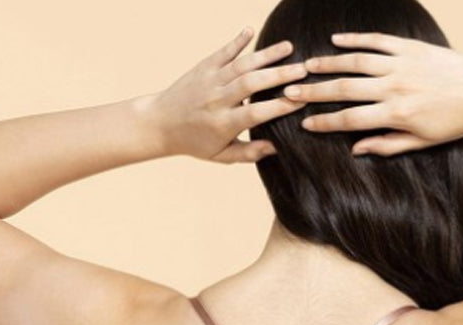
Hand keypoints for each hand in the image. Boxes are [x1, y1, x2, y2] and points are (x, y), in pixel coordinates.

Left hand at [144, 26, 308, 161]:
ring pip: (241, 64)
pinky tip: (251, 30)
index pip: (256, 113)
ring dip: (266, 54)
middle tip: (303, 69)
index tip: (301, 99)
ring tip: (289, 47)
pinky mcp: (203, 67)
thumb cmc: (194, 142)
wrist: (160, 123)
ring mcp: (210, 80)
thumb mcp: (220, 156)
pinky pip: (223, 51)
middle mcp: (217, 100)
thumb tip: (275, 148)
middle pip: (252, 84)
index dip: (279, 106)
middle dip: (278, 75)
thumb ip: (248, 153)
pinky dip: (237, 40)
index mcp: (223, 124)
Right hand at [283, 30, 462, 154]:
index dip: (323, 123)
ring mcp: (402, 64)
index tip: (303, 123)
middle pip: (344, 90)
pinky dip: (355, 41)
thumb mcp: (421, 142)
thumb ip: (386, 145)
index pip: (349, 120)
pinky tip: (336, 42)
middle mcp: (395, 87)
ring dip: (328, 63)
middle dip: (314, 92)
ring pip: (356, 62)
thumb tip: (355, 149)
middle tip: (289, 92)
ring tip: (306, 66)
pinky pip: (377, 42)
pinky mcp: (411, 48)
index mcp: (396, 115)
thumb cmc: (454, 123)